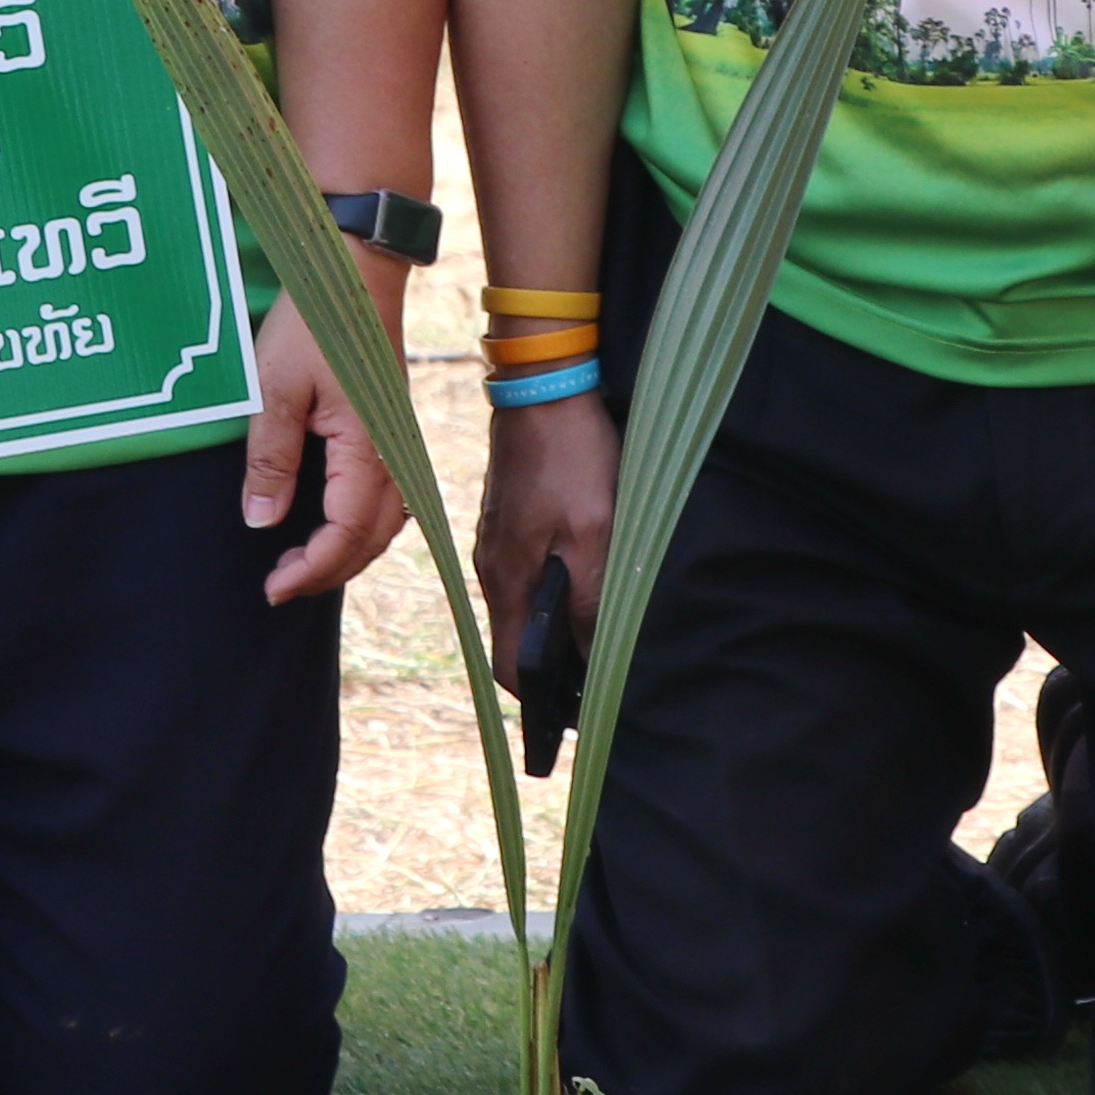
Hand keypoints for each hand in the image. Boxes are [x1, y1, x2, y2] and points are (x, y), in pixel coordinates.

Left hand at [246, 305, 410, 602]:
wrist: (357, 271)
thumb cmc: (312, 323)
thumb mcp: (273, 388)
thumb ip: (270, 459)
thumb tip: (262, 521)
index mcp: (366, 449)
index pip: (345, 535)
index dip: (310, 570)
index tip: (272, 588)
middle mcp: (393, 454)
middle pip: (372, 540)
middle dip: (329, 571)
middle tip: (281, 585)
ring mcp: (397, 442)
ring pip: (385, 523)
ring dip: (348, 552)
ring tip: (304, 562)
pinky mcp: (392, 429)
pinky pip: (388, 498)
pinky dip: (363, 525)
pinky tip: (333, 521)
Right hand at [474, 392, 616, 689]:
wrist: (544, 383)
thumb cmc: (571, 458)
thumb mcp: (594, 535)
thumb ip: (590, 602)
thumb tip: (592, 660)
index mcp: (504, 578)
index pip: (509, 667)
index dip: (542, 699)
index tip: (580, 710)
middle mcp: (491, 564)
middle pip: (515, 635)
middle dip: (553, 661)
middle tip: (603, 669)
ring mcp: (497, 535)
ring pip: (523, 599)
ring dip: (556, 618)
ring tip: (602, 622)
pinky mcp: (509, 512)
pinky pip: (527, 565)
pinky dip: (554, 583)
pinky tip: (587, 570)